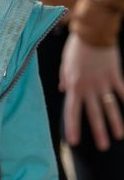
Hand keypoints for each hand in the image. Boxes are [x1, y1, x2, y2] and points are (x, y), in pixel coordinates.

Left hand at [59, 32, 123, 150]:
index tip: (73, 142)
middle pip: (93, 114)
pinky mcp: (115, 75)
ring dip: (115, 122)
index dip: (73, 127)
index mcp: (73, 86)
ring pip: (110, 107)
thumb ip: (64, 79)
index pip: (72, 111)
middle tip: (102, 148)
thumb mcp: (64, 64)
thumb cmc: (76, 47)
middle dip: (98, 131)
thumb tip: (62, 90)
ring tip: (119, 136)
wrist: (93, 31)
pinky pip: (123, 92)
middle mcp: (88, 87)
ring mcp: (103, 82)